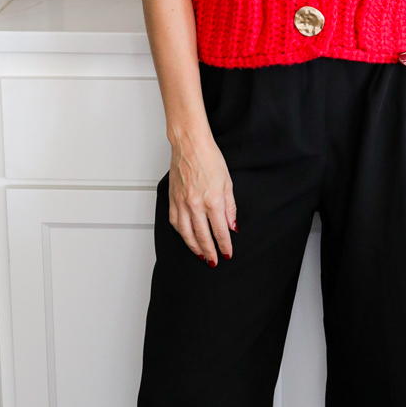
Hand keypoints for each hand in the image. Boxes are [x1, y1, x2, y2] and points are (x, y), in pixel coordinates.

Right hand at [168, 129, 235, 264]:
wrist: (189, 144)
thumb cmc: (209, 158)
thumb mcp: (227, 182)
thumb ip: (230, 207)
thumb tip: (232, 226)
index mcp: (212, 200)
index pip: (220, 231)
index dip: (224, 245)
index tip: (227, 254)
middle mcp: (195, 205)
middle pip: (203, 236)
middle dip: (209, 252)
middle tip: (213, 262)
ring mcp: (181, 203)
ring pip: (186, 233)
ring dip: (194, 247)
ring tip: (200, 255)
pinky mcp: (172, 199)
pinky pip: (175, 222)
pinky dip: (181, 233)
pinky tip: (187, 237)